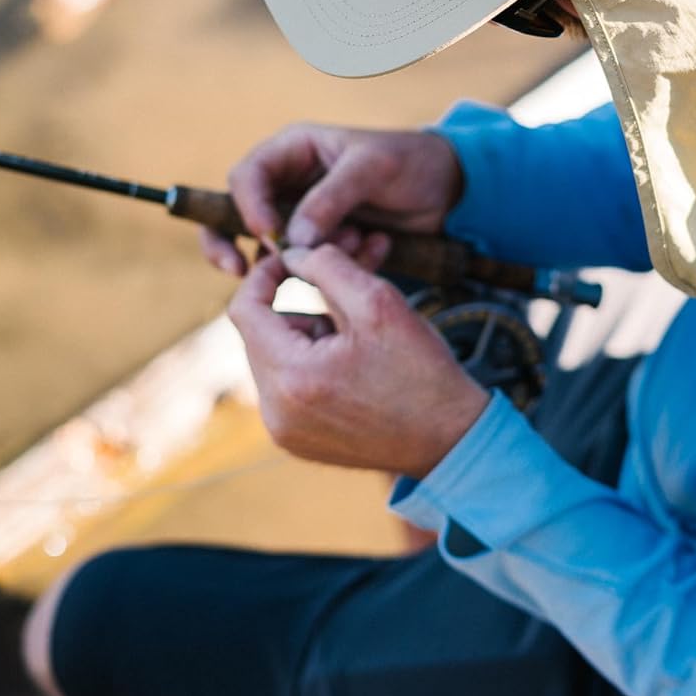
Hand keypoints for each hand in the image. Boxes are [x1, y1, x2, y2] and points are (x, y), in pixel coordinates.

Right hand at [200, 124, 463, 276]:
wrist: (448, 190)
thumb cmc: (411, 163)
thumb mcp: (373, 168)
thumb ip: (331, 198)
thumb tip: (291, 238)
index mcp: (293, 150)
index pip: (247, 176)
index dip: (248, 205)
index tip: (269, 234)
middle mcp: (287, 183)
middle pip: (234, 212)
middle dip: (229, 241)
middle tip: (239, 271)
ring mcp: (300, 216)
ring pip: (262, 246)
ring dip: (295, 259)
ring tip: (349, 247)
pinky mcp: (318, 244)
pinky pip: (301, 265)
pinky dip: (325, 269)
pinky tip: (371, 251)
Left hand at [227, 242, 488, 478]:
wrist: (451, 439)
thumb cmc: (420, 371)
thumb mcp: (378, 302)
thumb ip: (327, 266)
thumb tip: (293, 253)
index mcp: (292, 377)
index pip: (244, 310)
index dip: (264, 275)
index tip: (293, 258)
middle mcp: (276, 412)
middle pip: (259, 334)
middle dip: (293, 302)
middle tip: (338, 285)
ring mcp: (285, 432)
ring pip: (274, 358)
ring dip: (305, 331)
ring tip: (354, 327)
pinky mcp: (298, 441)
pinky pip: (287, 386)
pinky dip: (310, 362)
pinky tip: (350, 358)